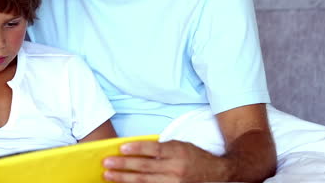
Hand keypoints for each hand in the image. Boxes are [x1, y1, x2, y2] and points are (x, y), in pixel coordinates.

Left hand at [103, 140, 227, 182]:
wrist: (217, 175)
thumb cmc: (195, 158)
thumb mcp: (181, 146)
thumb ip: (162, 148)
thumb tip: (136, 148)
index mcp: (177, 152)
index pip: (153, 150)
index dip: (136, 148)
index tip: (121, 148)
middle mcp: (176, 169)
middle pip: (145, 167)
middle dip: (123, 165)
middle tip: (107, 163)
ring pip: (144, 182)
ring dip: (124, 179)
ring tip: (109, 175)